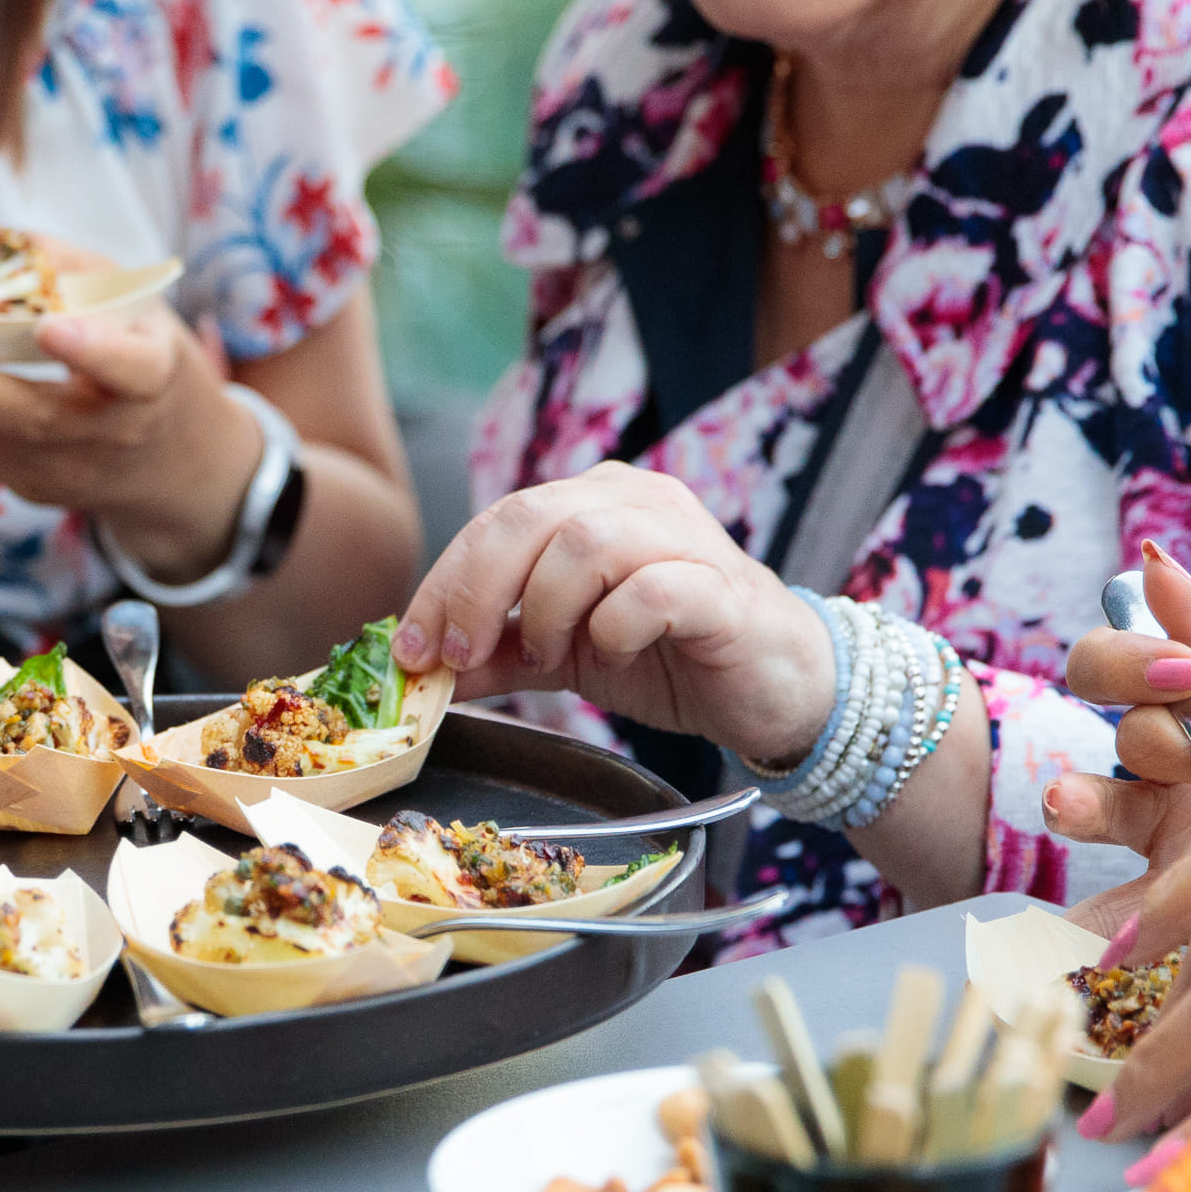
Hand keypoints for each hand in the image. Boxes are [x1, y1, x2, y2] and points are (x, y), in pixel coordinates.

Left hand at [0, 301, 255, 566]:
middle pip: (31, 418)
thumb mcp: (141, 308)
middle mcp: (107, 439)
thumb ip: (76, 272)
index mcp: (153, 385)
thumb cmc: (147, 359)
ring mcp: (62, 473)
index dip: (94, 351)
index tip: (53, 326)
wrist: (173, 465)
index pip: (130, 372)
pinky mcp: (24, 484)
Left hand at [390, 464, 834, 757]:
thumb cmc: (673, 656)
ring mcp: (685, 539)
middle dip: (478, 590)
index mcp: (595, 503)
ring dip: (548, 610)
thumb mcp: (569, 655)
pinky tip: (613, 655)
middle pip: (531, 516)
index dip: (445, 581)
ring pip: (587, 543)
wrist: (775, 689)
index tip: (415, 646)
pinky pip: (651, 590)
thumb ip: (502, 653)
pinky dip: (614, 627)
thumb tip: (424, 670)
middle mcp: (638, 502)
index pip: (498, 520)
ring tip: (553, 660)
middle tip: (462, 654)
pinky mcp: (723, 590)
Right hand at [1045, 543, 1190, 882]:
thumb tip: (1151, 564)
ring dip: (1088, 805)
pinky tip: (1096, 917)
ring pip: (1102, 807)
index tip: (1189, 671)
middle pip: (1119, 730)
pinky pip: (1131, 899)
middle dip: (1159, 735)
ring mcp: (1183, 824)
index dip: (1129, 660)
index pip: (1115, 658)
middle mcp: (1182, 753)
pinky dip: (1101, 908)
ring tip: (1072, 808)